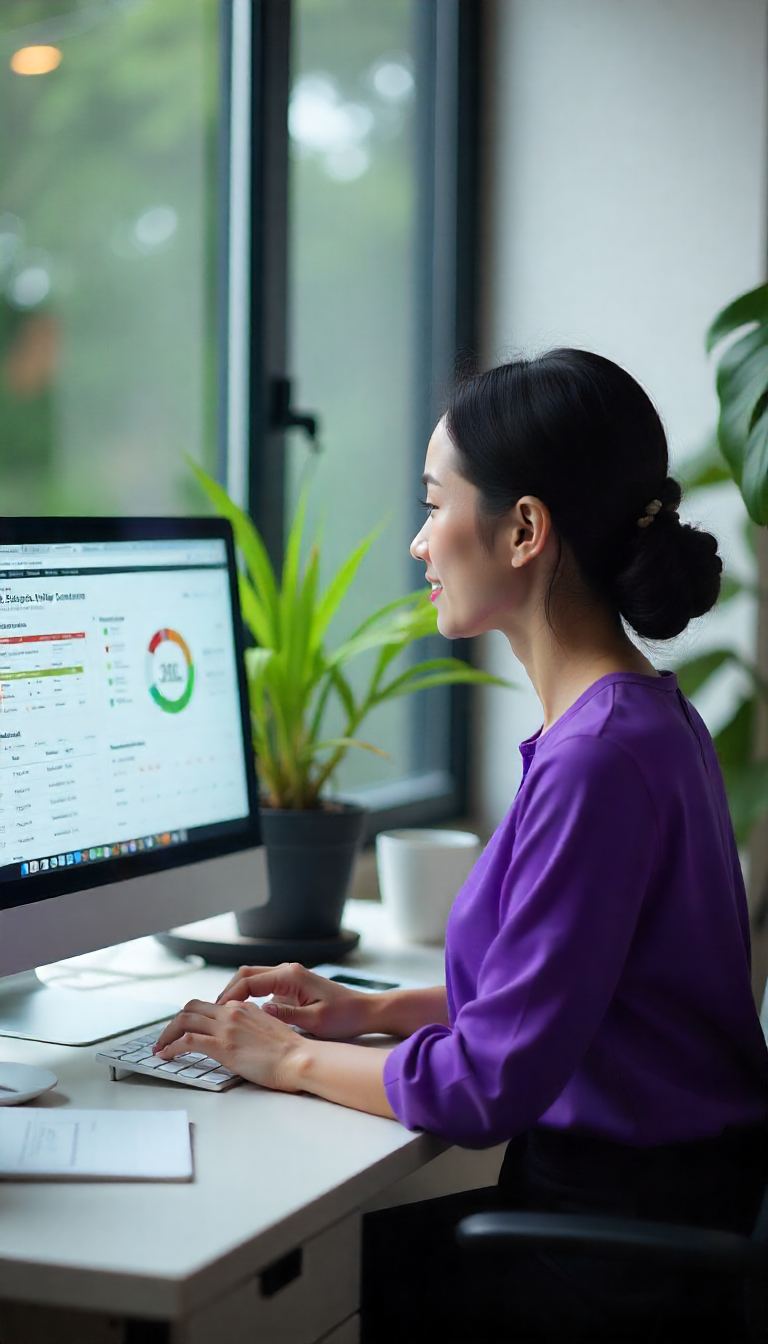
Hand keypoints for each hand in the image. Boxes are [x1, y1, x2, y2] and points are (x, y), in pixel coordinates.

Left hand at [153, 998, 301, 1090]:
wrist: (298, 1058)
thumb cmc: (289, 1051)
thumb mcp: (269, 1028)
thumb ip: (251, 1024)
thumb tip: (240, 1033)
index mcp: (244, 1007)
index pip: (210, 1006)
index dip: (193, 1017)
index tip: (185, 1029)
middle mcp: (232, 1012)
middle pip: (191, 1007)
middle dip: (174, 1021)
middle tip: (166, 1036)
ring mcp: (225, 1028)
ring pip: (184, 1020)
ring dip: (167, 1034)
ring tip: (159, 1047)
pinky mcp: (221, 1046)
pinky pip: (186, 1041)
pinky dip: (171, 1048)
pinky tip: (165, 1056)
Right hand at [215, 961, 374, 1039]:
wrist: (364, 1011)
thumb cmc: (344, 1016)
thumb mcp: (316, 1020)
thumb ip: (287, 1015)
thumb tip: (261, 1010)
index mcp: (291, 975)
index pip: (249, 981)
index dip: (229, 996)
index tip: (217, 1013)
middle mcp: (287, 971)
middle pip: (246, 975)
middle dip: (227, 992)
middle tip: (212, 1013)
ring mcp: (288, 978)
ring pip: (253, 979)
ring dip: (236, 994)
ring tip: (222, 1015)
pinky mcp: (291, 987)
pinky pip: (263, 988)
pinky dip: (248, 998)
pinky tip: (242, 1016)